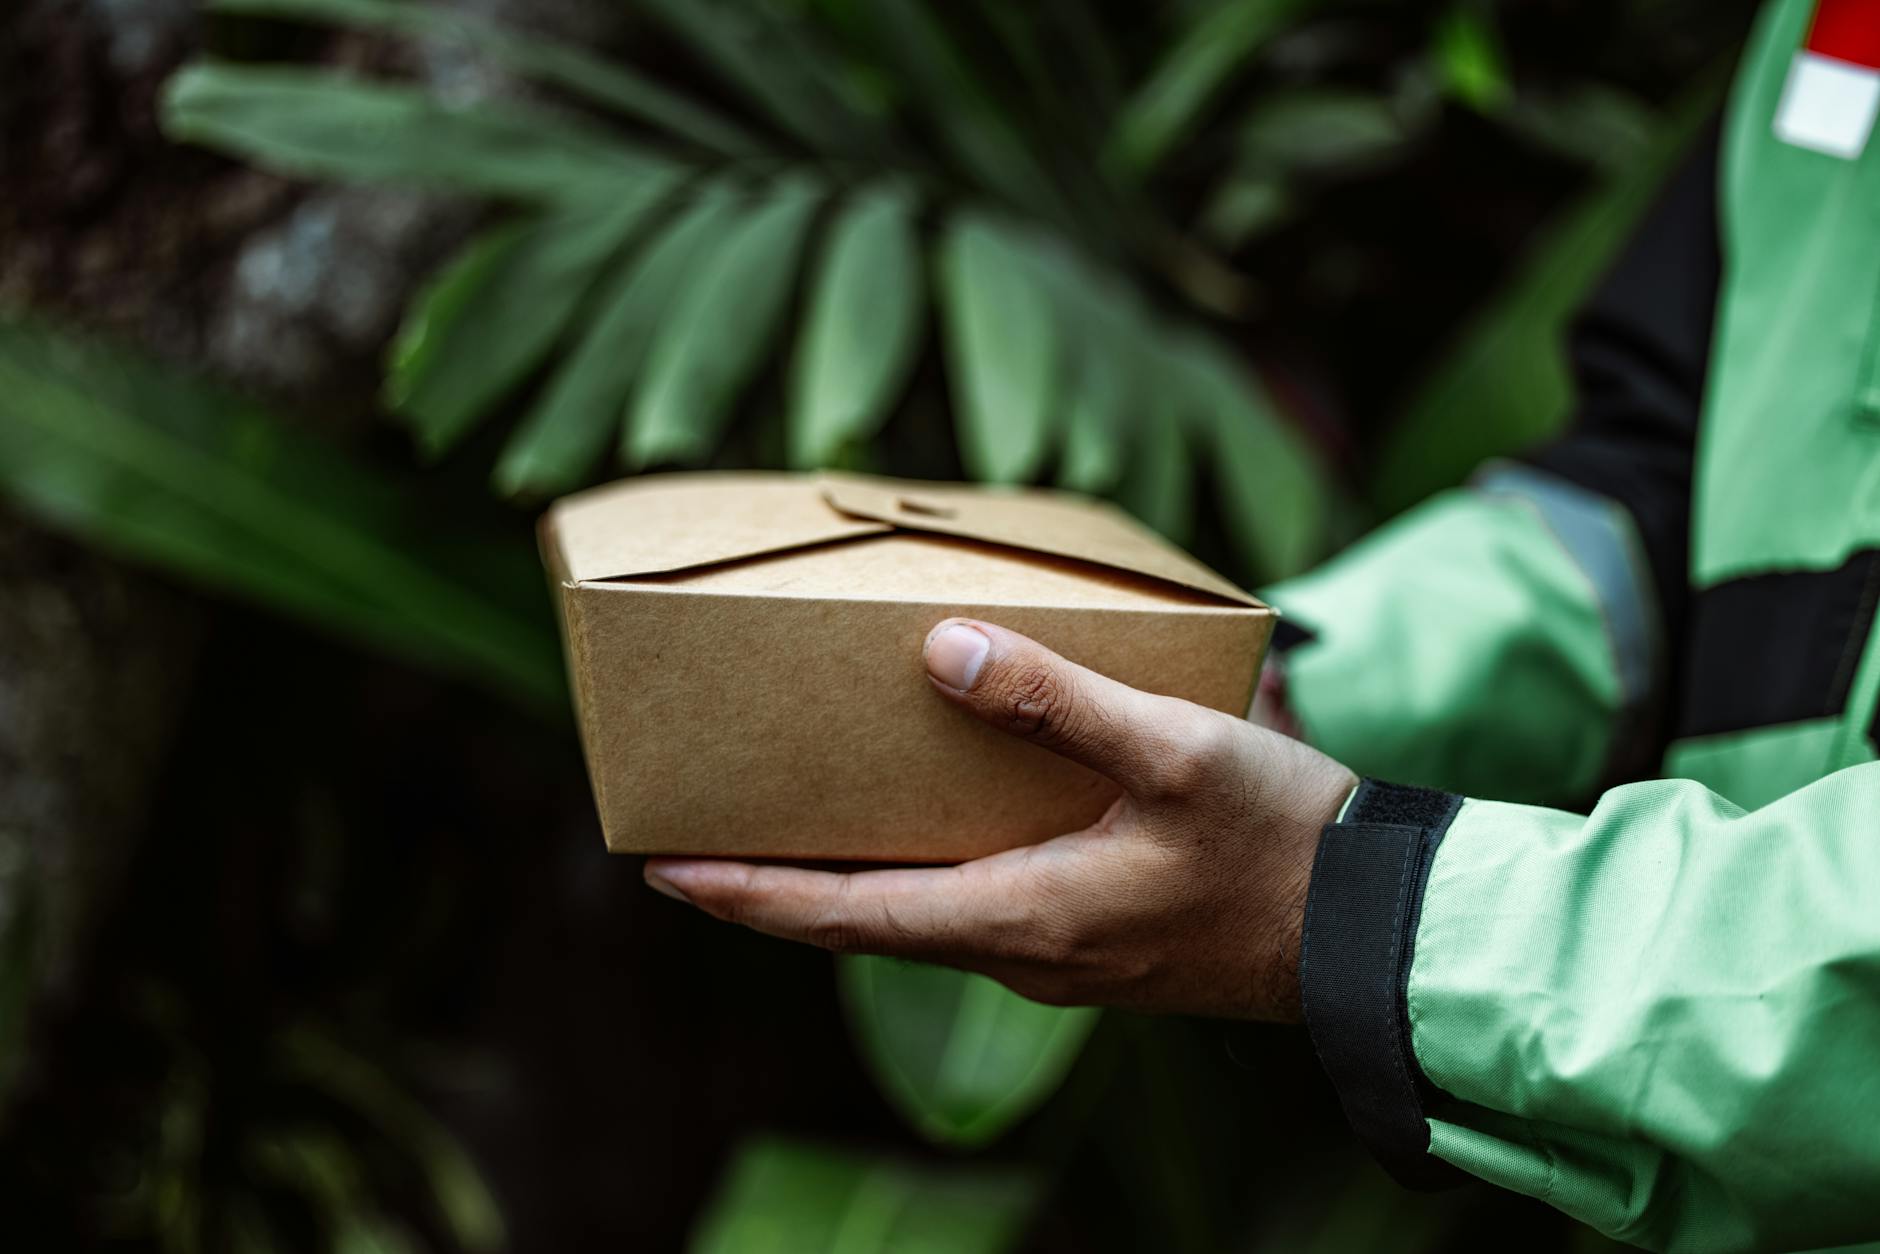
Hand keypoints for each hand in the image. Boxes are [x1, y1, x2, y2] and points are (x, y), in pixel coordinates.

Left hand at [643, 619, 1355, 1020]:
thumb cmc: (1280, 845)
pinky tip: (930, 821)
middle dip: (781, 885)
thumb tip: (943, 651)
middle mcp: (1024, 952)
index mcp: (1020, 917)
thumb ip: (1056, 701)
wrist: (1374, 932)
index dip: (747, 893)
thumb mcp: (1172, 753)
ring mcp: (1061, 957)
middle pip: (868, 922)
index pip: (844, 917)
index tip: (664, 869)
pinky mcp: (1096, 942)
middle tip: (707, 838)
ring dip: (850, 880)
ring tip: (799, 823)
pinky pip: (976, 910)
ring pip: (921, 918)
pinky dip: (922, 873)